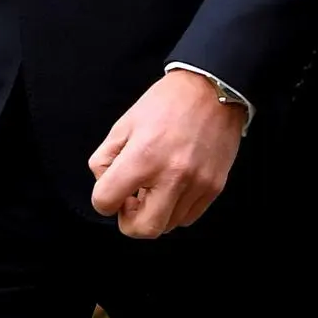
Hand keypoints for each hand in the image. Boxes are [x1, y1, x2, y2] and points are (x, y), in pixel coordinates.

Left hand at [88, 71, 243, 238]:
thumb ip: (105, 156)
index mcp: (143, 157)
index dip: (103, 199)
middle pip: (143, 230)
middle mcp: (172, 176)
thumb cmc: (167, 102)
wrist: (212, 88)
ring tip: (155, 185)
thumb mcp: (125, 122)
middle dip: (130, 220)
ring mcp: (196, 185)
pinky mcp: (214, 188)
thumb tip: (104, 182)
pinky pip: (188, 217)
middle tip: (132, 198)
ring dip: (155, 213)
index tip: (112, 190)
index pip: (106, 201)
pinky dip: (176, 208)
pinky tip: (174, 185)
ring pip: (167, 226)